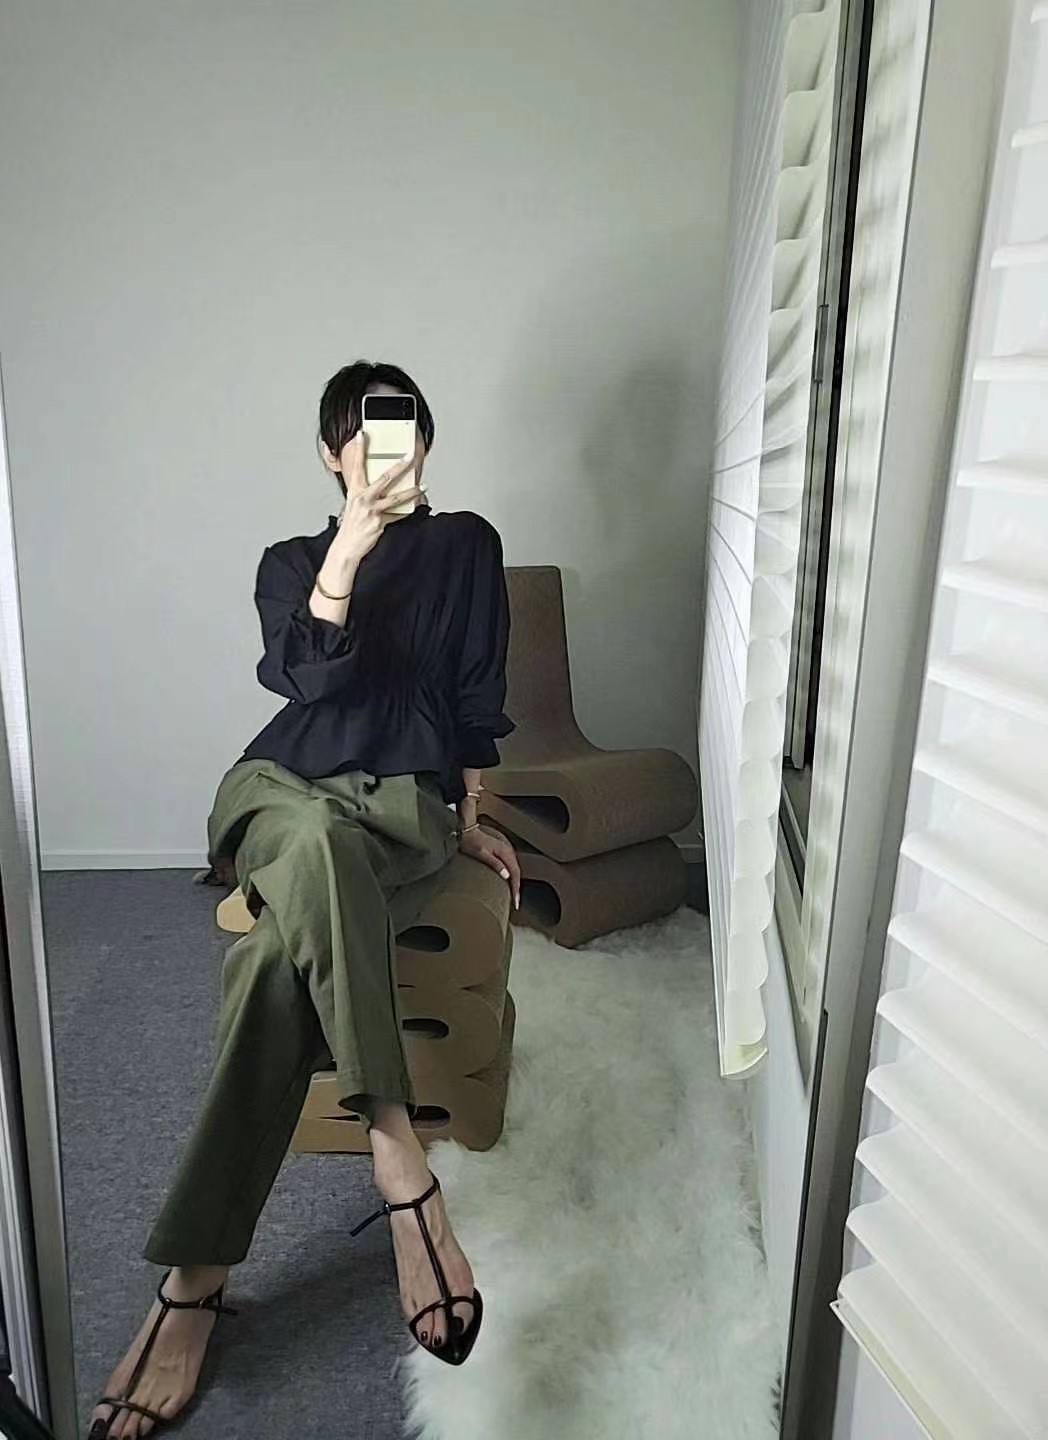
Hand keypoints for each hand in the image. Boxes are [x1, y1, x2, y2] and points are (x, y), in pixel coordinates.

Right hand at [333, 430, 423, 564]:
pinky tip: (416, 506)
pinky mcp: (380, 522)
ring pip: (397, 497)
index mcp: (355, 491)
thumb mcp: (354, 504)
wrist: (347, 546)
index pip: (357, 465)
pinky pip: (398, 515)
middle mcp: (363, 498)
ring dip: (412, 491)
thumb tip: (380, 484)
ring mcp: (372, 510)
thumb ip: (365, 492)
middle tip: (410, 456)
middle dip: (399, 465)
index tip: (362, 434)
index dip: (359, 449)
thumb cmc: (351, 525)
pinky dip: (407, 511)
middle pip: (385, 477)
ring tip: (423, 486)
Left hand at [458, 824, 520, 909]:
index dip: (516, 888)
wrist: (468, 830)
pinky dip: (511, 876)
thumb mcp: (481, 854)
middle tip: (515, 903)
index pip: (515, 874)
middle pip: (517, 873)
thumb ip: (494, 864)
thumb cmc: (472, 842)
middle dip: (516, 888)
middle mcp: (508, 851)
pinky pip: (510, 866)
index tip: (515, 901)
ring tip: (513, 895)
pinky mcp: (501, 852)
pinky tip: (508, 882)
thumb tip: (507, 876)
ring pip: (514, 870)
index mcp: (505, 852)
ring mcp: (506, 851)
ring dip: (515, 883)